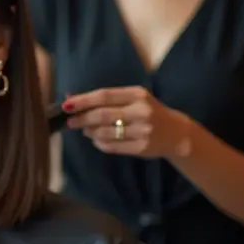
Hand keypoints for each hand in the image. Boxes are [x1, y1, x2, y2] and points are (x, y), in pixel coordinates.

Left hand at [63, 86, 192, 157]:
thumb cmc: (148, 111)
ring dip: (89, 132)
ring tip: (85, 130)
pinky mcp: (141, 148)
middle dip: (81, 119)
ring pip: (104, 133)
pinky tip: (97, 139)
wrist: (176, 133)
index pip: (104, 96)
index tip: (67, 105)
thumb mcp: (133, 98)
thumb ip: (106, 99)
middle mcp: (141, 111)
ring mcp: (142, 131)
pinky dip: (99, 143)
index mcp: (137, 94)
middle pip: (102, 115)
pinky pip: (111, 146)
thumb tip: (72, 97)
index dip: (83, 100)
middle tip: (70, 122)